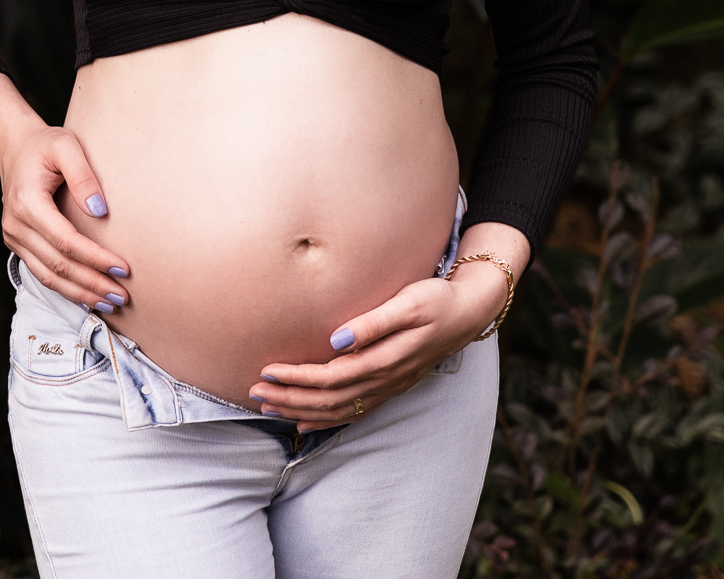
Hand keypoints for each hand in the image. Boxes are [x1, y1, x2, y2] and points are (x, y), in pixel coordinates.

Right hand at [0, 71, 129, 311]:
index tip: (123, 267)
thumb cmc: (45, 145)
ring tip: (110, 303)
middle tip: (123, 296)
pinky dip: (66, 289)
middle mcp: (16, 226)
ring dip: (80, 294)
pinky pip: (42, 273)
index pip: (66, 241)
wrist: (13, 148)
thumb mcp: (67, 146)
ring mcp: (14, 238)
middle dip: (92, 283)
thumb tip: (100, 211)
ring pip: (48, 276)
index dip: (95, 258)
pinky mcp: (18, 244)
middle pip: (58, 265)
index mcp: (28, 203)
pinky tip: (88, 297)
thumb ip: (83, 175)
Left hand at [249, 223, 528, 431]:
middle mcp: (384, 380)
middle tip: (255, 390)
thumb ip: (373, 322)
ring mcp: (387, 387)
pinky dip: (325, 421)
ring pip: (338, 410)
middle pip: (329, 399)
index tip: (268, 370)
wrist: (467, 313)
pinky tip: (303, 423)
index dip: (298, 377)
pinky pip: (352, 412)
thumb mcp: (408, 303)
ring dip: (301, 410)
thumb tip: (336, 338)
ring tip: (268, 406)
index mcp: (385, 359)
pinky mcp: (389, 387)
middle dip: (290, 397)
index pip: (332, 377)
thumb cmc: (435, 299)